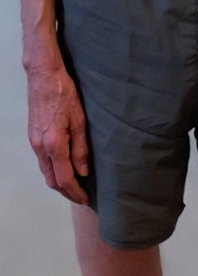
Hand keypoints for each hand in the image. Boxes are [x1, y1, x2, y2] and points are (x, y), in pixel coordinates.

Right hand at [27, 62, 89, 203]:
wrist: (43, 76)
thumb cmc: (64, 93)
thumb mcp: (80, 120)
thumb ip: (81, 148)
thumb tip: (83, 171)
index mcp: (54, 144)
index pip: (64, 179)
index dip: (75, 192)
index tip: (86, 199)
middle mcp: (40, 147)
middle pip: (52, 180)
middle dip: (66, 192)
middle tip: (81, 196)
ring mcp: (34, 143)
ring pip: (46, 172)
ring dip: (59, 183)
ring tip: (75, 185)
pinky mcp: (33, 137)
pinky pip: (42, 161)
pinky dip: (53, 170)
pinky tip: (64, 168)